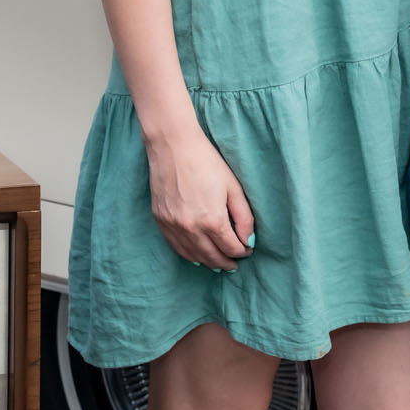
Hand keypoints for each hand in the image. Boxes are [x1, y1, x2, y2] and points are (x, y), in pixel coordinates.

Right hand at [145, 128, 254, 270]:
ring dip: (208, 262)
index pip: (231, 248)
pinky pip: (176, 247)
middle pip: (213, 257)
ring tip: (218, 263)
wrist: (173, 145)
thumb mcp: (233, 188)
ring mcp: (173, 226)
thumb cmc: (207, 162)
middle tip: (235, 264)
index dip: (243, 251)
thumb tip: (249, 242)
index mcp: (212, 220)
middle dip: (227, 262)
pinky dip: (189, 255)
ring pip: (193, 256)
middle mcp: (191, 228)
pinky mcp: (160, 220)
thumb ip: (244, 218)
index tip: (247, 249)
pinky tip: (197, 256)